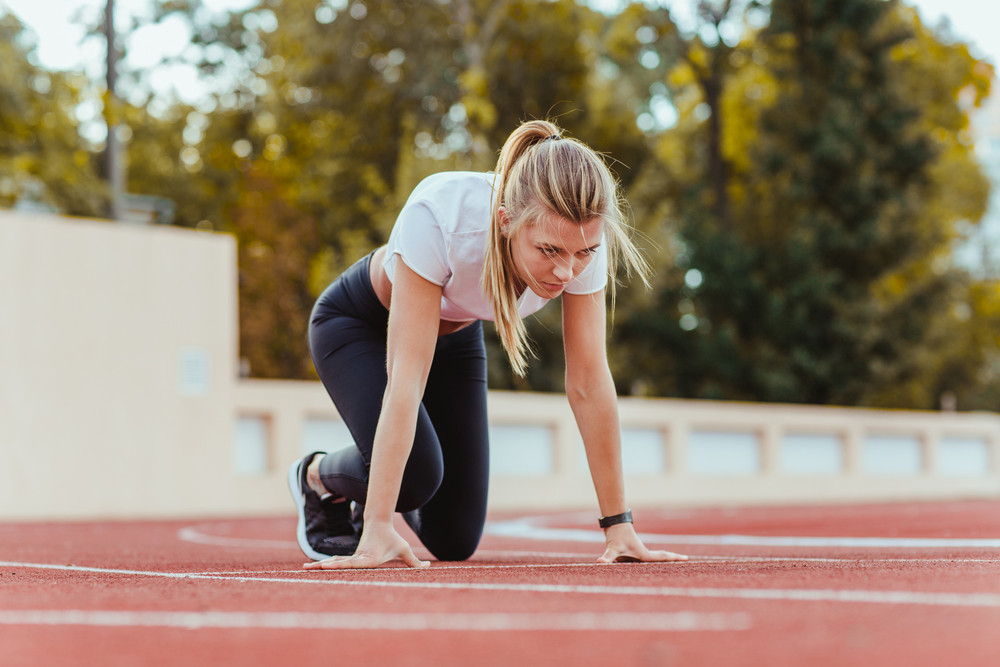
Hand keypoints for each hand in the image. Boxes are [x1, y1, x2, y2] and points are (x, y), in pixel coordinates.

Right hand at [303, 520, 429, 569]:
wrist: (380, 524)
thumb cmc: (392, 539)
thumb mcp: (404, 550)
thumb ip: (415, 562)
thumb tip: (428, 567)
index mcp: (368, 558)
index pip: (353, 563)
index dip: (341, 565)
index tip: (329, 565)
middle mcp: (358, 558)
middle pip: (340, 564)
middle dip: (326, 567)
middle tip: (312, 569)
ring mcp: (353, 557)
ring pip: (335, 563)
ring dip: (320, 566)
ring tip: (305, 568)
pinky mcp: (351, 557)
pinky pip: (336, 562)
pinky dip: (325, 565)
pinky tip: (313, 568)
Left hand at [597, 522, 687, 563]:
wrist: (614, 524)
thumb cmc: (615, 536)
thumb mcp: (612, 549)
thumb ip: (607, 557)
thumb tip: (600, 562)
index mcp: (643, 555)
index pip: (662, 557)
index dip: (673, 558)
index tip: (686, 558)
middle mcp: (644, 555)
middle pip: (662, 559)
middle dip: (674, 560)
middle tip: (688, 560)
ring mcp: (640, 555)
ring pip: (655, 561)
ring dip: (666, 561)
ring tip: (679, 563)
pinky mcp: (635, 555)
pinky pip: (646, 562)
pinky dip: (653, 564)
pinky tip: (654, 570)